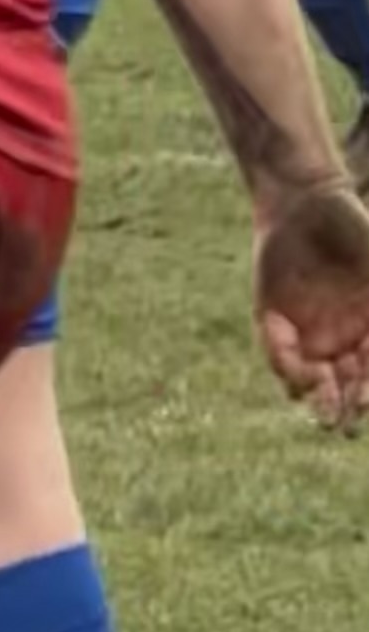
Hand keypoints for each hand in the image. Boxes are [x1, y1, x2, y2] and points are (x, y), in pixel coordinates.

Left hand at [255, 180, 368, 433]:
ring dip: (312, 394)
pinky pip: (276, 350)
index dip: (368, 393)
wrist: (309, 204)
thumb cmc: (357, 233)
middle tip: (340, 427)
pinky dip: (283, 362)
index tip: (364, 403)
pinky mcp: (271, 317)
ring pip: (307, 377)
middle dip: (342, 409)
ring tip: (316, 402)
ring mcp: (305, 330)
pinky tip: (295, 371)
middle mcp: (340, 339)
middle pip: (342, 386)